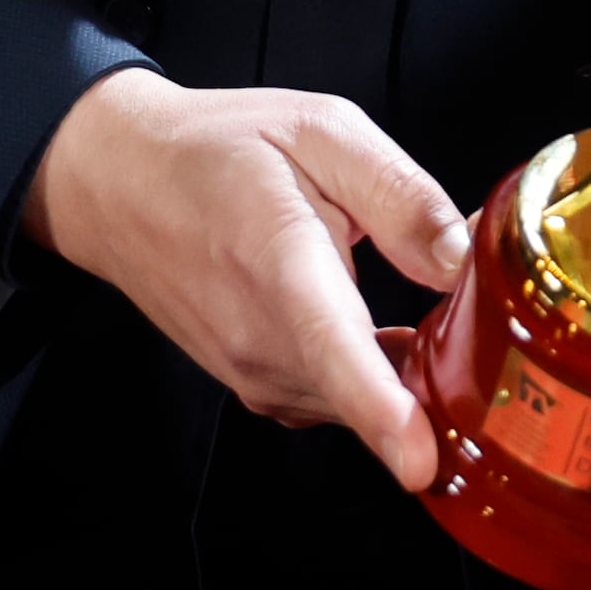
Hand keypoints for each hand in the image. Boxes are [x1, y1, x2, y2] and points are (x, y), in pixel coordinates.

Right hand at [16, 70, 473, 490]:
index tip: (419, 458)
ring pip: (359, 402)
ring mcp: (251, 372)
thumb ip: (400, 195)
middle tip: (473, 311)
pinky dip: (371, 378)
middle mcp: (259, 336)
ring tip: (409, 299)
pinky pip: (337, 401)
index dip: (381, 410)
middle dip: (439, 373)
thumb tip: (463, 262)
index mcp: (279, 260)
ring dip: (404, 373)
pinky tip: (379, 328)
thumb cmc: (218, 150)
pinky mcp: (254, 388)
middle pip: (369, 391)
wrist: (117, 182)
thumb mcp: (322, 131)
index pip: (332, 349)